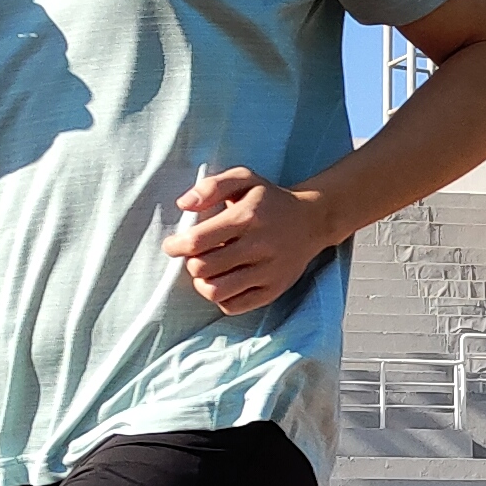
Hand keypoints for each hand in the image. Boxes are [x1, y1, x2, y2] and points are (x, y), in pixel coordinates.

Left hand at [166, 166, 340, 315]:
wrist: (312, 221)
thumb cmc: (269, 199)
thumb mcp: (244, 179)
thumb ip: (211, 186)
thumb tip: (183, 205)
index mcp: (247, 217)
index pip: (198, 240)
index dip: (176, 245)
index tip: (173, 245)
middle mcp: (258, 246)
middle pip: (203, 268)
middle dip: (190, 262)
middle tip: (196, 255)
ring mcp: (267, 272)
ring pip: (215, 292)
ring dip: (202, 282)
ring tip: (208, 270)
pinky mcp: (273, 291)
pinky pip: (233, 306)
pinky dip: (221, 297)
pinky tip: (225, 281)